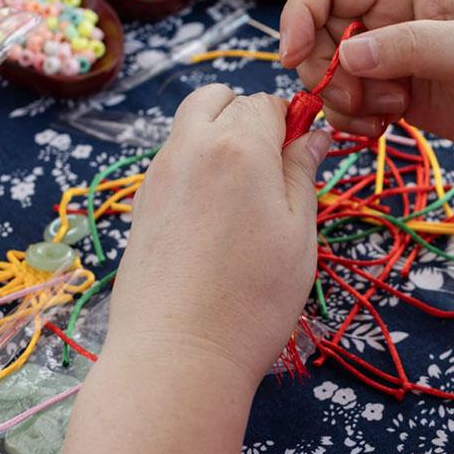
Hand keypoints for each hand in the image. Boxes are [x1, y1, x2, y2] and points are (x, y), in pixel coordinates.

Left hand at [107, 86, 329, 384]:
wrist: (177, 355)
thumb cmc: (254, 298)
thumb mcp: (299, 233)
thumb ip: (303, 173)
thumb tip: (312, 135)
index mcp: (238, 145)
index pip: (267, 102)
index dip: (291, 122)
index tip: (304, 156)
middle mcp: (191, 146)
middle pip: (217, 98)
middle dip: (246, 115)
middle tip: (272, 166)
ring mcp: (159, 174)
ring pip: (189, 125)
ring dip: (218, 137)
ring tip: (244, 195)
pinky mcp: (141, 204)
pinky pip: (172, 161)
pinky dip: (196, 166)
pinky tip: (215, 218)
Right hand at [279, 0, 453, 149]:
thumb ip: (412, 48)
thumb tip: (347, 55)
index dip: (300, 13)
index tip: (292, 57)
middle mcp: (393, 18)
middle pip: (320, 32)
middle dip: (323, 70)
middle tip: (356, 101)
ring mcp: (394, 59)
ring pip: (331, 73)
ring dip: (340, 101)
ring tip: (385, 116)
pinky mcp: (398, 96)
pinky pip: (351, 105)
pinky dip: (353, 122)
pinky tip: (384, 130)